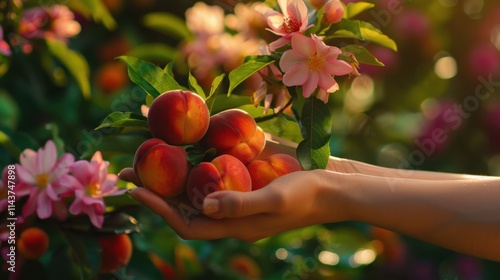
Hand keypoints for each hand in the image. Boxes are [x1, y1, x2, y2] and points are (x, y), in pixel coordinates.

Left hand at [119, 168, 346, 240]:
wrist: (335, 183)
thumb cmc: (307, 196)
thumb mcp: (274, 199)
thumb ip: (239, 204)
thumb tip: (200, 204)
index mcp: (232, 224)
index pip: (185, 222)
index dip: (157, 208)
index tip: (133, 188)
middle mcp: (229, 207)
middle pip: (183, 200)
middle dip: (155, 187)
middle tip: (127, 169)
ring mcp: (236, 188)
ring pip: (195, 181)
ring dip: (171, 168)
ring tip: (147, 150)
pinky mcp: (246, 170)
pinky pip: (215, 163)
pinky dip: (197, 152)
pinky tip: (185, 136)